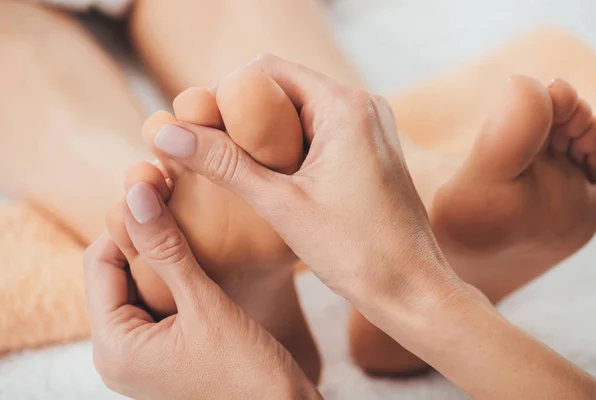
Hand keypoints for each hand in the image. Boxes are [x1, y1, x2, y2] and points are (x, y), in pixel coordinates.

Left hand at [83, 183, 318, 399]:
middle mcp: (117, 357)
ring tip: (188, 231)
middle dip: (141, 241)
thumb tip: (135, 194)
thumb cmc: (248, 372)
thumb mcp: (205, 304)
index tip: (156, 193)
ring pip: (134, 289)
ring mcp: (140, 359)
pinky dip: (169, 281)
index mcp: (114, 348)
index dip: (124, 224)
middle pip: (113, 276)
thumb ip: (166, 250)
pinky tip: (195, 264)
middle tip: (175, 207)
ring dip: (157, 259)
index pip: (98, 264)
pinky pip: (152, 307)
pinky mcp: (162, 357)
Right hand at [148, 54, 459, 307]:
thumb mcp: (282, 205)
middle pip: (282, 89)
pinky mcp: (369, 151)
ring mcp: (369, 128)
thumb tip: (168, 136)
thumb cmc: (359, 252)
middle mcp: (362, 106)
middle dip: (243, 118)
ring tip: (241, 173)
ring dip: (265, 136)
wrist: (412, 289)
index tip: (202, 131)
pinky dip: (290, 150)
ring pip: (299, 113)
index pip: (266, 71)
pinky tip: (273, 181)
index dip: (226, 94)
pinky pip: (319, 133)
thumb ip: (223, 165)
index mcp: (345, 106)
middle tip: (215, 155)